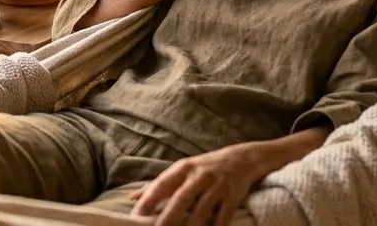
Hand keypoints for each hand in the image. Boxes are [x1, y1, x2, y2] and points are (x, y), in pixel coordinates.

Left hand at [130, 144, 270, 225]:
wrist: (243, 158)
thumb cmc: (206, 167)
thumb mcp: (182, 170)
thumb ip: (159, 185)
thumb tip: (132, 198)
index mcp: (183, 168)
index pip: (162, 184)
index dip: (148, 200)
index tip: (136, 216)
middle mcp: (200, 175)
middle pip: (180, 200)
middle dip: (167, 218)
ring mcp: (217, 186)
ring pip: (201, 211)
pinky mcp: (233, 196)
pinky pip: (223, 217)